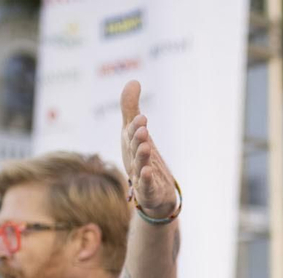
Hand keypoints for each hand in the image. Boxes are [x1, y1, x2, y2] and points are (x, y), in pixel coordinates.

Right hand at [119, 80, 177, 216]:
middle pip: (134, 147)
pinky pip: (146, 185)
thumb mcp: (136, 132)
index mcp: (130, 144)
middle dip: (137, 138)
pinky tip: (147, 173)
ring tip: (146, 146)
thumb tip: (133, 80)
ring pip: (140, 165)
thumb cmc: (141, 159)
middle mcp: (133, 159)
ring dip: (142, 156)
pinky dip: (145, 180)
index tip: (143, 117)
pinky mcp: (148, 191)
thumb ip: (131, 108)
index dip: (136, 126)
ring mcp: (140, 176)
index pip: (131, 133)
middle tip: (143, 127)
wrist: (153, 192)